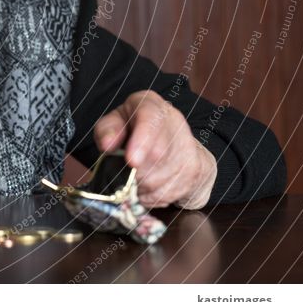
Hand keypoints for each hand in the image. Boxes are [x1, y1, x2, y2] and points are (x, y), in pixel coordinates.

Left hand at [93, 91, 216, 208]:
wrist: (169, 142)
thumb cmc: (133, 130)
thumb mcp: (114, 123)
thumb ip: (107, 130)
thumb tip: (107, 145)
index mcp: (150, 105)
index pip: (151, 119)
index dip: (142, 141)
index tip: (132, 161)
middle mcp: (174, 121)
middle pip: (157, 154)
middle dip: (135, 171)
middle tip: (122, 176)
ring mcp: (188, 146)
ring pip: (162, 177)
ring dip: (141, 186)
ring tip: (133, 181)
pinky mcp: (194, 169)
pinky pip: (169, 192)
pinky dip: (151, 196)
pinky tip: (147, 187)